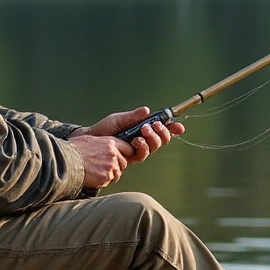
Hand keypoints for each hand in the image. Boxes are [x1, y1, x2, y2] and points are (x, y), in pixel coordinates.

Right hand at [67, 133, 132, 188]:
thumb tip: (104, 147)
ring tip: (96, 174)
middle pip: (123, 163)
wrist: (66, 161)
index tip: (118, 158)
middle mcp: (113, 153)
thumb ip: (101, 143)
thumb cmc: (73, 149)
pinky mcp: (106, 176)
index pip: (127, 149)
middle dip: (116, 167)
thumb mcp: (89, 140)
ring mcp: (111, 165)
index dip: (123, 154)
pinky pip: (108, 181)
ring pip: (117, 174)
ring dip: (109, 176)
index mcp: (110, 142)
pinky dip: (102, 182)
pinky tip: (92, 178)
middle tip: (105, 169)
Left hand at [68, 107, 185, 186]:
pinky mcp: (130, 158)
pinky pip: (142, 155)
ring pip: (154, 147)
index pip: (161, 129)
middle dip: (162, 132)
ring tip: (143, 130)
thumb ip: (133, 116)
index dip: (172, 129)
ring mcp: (137, 150)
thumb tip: (147, 111)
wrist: (91, 140)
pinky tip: (136, 141)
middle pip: (162, 140)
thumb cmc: (104, 129)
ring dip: (152, 138)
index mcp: (143, 129)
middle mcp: (143, 141)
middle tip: (153, 124)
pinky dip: (142, 146)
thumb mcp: (119, 119)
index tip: (178, 127)